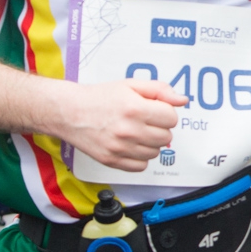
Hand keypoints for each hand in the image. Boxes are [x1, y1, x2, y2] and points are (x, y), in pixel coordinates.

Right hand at [56, 80, 185, 170]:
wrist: (69, 112)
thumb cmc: (99, 97)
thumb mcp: (130, 85)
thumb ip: (159, 90)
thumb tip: (182, 100)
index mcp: (135, 109)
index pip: (171, 118)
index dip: (165, 112)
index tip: (154, 110)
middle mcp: (129, 130)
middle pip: (166, 137)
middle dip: (159, 128)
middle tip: (145, 120)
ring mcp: (120, 148)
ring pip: (155, 153)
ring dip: (150, 143)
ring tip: (136, 132)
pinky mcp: (112, 161)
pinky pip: (141, 166)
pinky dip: (139, 157)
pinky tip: (130, 145)